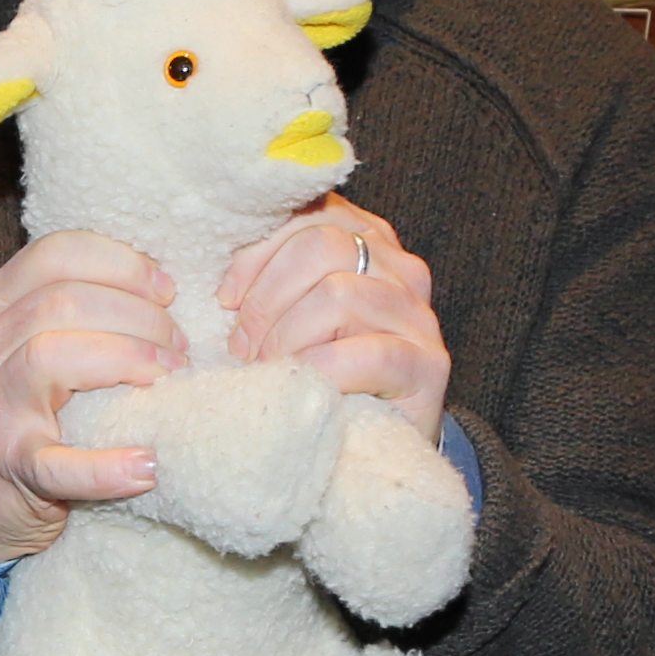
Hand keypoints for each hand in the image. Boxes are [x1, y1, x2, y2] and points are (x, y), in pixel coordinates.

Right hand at [0, 231, 184, 573]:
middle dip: (136, 315)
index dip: (121, 264)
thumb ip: (76, 304)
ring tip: (167, 379)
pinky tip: (145, 466)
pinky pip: (55, 464)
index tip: (166, 290)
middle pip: (62, 301)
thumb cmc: (28, 405)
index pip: (57, 254)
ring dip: (125, 359)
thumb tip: (160, 283)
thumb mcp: (32, 338)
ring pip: (50, 355)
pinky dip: (104, 468)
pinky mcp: (13, 465)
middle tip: (176, 346)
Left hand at [217, 201, 448, 427]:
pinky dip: (320, 368)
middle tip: (243, 344)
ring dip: (287, 337)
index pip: (309, 214)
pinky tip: (300, 383)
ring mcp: (418, 316)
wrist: (375, 440)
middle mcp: (401, 269)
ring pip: (337, 294)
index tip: (227, 297)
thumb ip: (276, 279)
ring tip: (269, 368)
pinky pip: (366, 353)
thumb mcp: (293, 315)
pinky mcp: (427, 364)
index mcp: (368, 242)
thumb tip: (227, 280)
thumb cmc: (322, 373)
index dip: (258, 252)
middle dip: (268, 297)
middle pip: (321, 246)